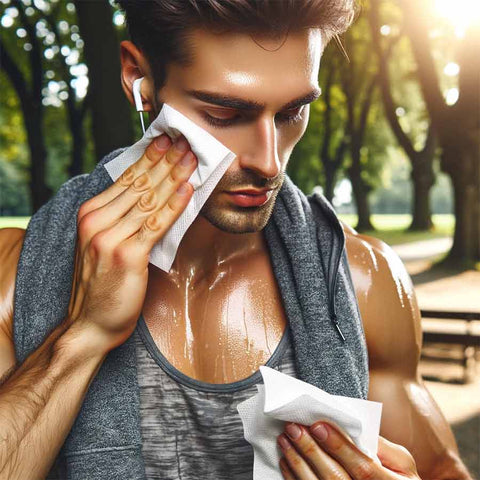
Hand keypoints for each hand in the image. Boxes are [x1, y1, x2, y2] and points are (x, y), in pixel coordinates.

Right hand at [64, 134, 197, 352]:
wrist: (90, 323)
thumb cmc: (102, 285)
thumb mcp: (105, 244)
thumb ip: (123, 220)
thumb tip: (155, 196)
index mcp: (91, 214)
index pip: (125, 179)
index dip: (149, 159)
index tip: (166, 141)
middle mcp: (98, 221)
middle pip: (139, 184)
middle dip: (166, 161)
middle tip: (185, 141)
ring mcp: (111, 237)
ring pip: (150, 200)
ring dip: (174, 177)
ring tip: (191, 159)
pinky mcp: (128, 255)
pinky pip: (156, 224)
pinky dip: (175, 206)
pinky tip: (188, 190)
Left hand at [277, 421, 420, 478]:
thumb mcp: (402, 463)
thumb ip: (383, 446)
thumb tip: (356, 426)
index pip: (362, 467)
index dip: (339, 446)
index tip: (318, 426)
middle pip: (335, 477)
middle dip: (311, 450)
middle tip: (294, 428)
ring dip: (298, 462)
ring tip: (285, 440)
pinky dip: (294, 477)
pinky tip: (286, 460)